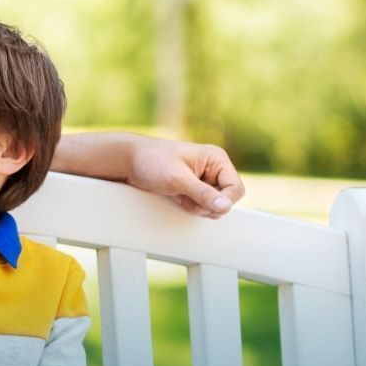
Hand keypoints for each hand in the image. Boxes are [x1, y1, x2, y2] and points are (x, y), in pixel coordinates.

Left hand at [126, 137, 244, 218]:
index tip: (207, 205)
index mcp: (216, 159)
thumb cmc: (152, 161)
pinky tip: (178, 198)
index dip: (225, 201)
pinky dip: (191, 207)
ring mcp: (203, 179)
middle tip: (189, 199)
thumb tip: (225, 207)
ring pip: (214, 204)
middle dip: (208, 205)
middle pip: (226, 198)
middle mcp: (213, 168)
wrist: (129, 161)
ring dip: (198, 207)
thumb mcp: (178, 179)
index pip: (236, 188)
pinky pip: (201, 205)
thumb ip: (203, 194)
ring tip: (180, 196)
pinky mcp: (193, 188)